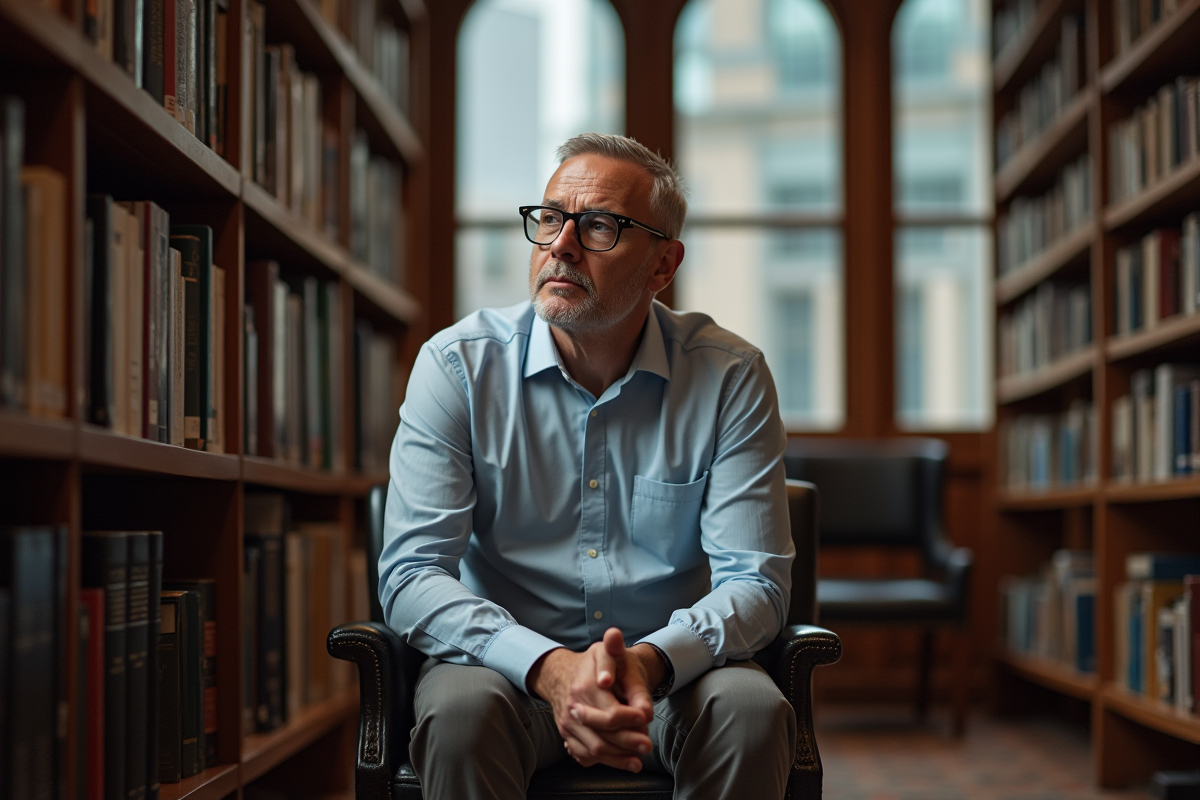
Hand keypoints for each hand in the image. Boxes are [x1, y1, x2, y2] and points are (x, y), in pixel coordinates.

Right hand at [528, 629, 653, 771]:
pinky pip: (585, 756)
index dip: (629, 718)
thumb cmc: (592, 664)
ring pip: (594, 751)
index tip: (645, 718)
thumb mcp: (608, 652)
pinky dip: (604, 761)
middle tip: (647, 745)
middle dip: (627, 743)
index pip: (609, 713)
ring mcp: (568, 725)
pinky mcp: (568, 736)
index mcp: (584, 687)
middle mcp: (573, 709)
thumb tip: (621, 657)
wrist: (562, 674)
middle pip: (602, 737)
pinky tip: (622, 760)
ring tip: (638, 760)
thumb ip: (618, 656)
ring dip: (618, 759)